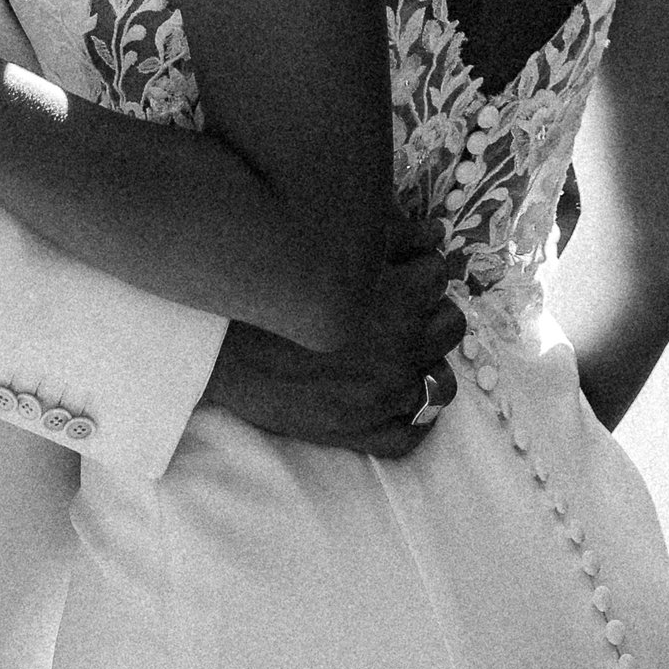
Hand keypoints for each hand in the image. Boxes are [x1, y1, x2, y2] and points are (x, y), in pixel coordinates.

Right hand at [202, 231, 465, 461]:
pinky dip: (413, 417)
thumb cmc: (270, 288)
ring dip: (427, 363)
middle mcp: (400, 352)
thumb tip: (433, 232)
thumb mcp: (333, 247)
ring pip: (442, 383)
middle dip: (429, 311)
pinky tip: (397, 398)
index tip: (400, 269)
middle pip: (451, 325)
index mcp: (400, 301)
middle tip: (400, 307)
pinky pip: (412, 436)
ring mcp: (383, 398)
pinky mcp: (360, 432)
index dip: (418, 266)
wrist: (217, 345)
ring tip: (401, 352)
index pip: (439, 274)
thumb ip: (392, 233)